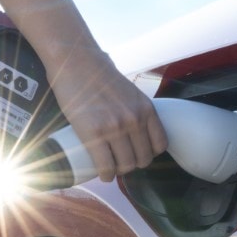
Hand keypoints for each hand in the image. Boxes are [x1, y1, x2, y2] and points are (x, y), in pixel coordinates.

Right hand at [45, 48, 167, 181]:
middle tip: (121, 162)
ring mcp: (115, 128)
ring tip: (111, 169)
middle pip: (143, 159)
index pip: (160, 145)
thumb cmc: (99, 75)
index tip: (138, 153)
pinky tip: (103, 174)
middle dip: (133, 164)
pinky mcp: (94, 133)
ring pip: (126, 166)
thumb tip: (135, 130)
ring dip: (119, 171)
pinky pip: (106, 165)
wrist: (76, 61)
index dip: (149, 153)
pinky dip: (105, 175)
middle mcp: (135, 120)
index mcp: (146, 110)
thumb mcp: (130, 92)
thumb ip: (135, 111)